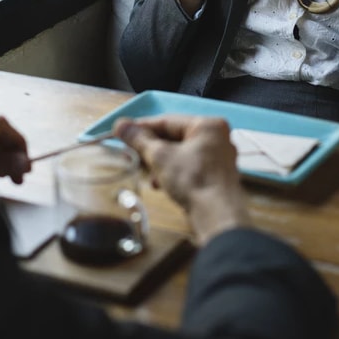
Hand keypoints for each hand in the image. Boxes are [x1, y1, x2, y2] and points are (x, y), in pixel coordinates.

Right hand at [113, 115, 249, 244]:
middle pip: (174, 137)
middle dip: (151, 149)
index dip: (142, 127)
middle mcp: (217, 137)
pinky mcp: (217, 176)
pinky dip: (173, 172)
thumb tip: (119, 124)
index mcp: (207, 125)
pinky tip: (161, 184)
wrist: (217, 217)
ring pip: (181, 153)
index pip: (167, 121)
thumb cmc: (191, 180)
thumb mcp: (160, 156)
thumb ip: (139, 139)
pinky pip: (189, 166)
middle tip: (131, 154)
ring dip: (160, 163)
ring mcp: (219, 157)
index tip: (122, 133)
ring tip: (148, 175)